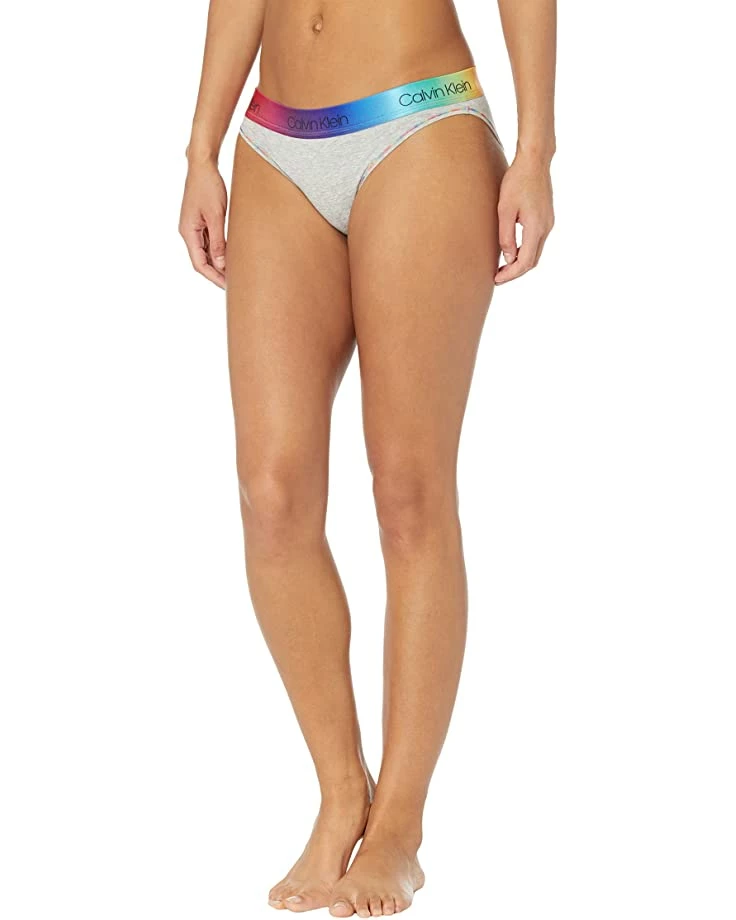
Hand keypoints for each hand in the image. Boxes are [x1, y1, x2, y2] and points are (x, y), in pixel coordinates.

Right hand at [179, 160, 227, 289]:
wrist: (203, 165)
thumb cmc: (208, 186)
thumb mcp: (216, 215)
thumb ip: (218, 241)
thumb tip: (220, 264)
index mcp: (188, 232)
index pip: (199, 264)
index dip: (213, 277)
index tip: (227, 287)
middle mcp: (189, 232)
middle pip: (202, 261)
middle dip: (217, 274)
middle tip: (234, 285)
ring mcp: (194, 227)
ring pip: (206, 253)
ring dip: (218, 264)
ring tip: (235, 274)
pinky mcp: (201, 222)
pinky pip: (209, 243)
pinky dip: (219, 252)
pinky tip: (231, 257)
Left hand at [495, 154, 553, 284]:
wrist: (534, 161)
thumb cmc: (517, 182)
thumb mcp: (504, 209)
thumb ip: (506, 236)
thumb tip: (508, 258)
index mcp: (536, 228)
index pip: (525, 262)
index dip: (511, 274)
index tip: (497, 279)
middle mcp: (546, 228)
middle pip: (533, 261)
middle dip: (515, 272)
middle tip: (497, 277)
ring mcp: (548, 223)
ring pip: (535, 252)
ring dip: (520, 262)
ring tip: (503, 267)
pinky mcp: (547, 218)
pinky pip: (536, 242)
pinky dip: (525, 251)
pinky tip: (512, 251)